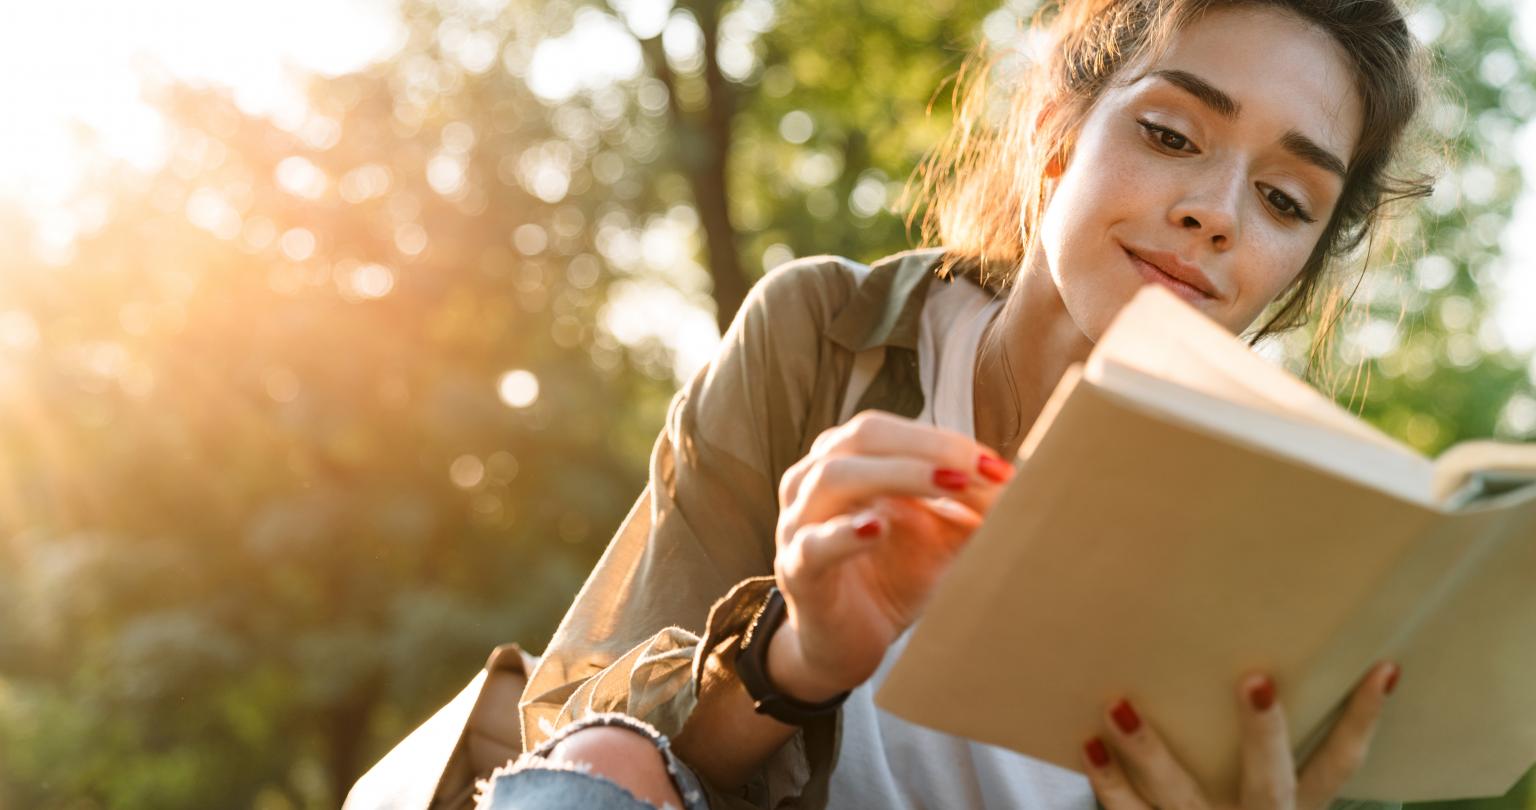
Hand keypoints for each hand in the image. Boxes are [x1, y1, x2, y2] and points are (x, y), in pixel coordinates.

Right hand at [767, 410, 1014, 701]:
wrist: (847, 644)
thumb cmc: (891, 578)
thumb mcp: (941, 539)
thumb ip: (974, 511)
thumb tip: (1024, 486)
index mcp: (848, 460)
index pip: (892, 430)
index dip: (945, 440)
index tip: (997, 466)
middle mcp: (814, 480)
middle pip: (864, 437)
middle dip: (928, 447)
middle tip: (979, 469)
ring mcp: (798, 524)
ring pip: (835, 477)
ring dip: (898, 475)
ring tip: (950, 484)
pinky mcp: (796, 571)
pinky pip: (813, 544)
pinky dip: (845, 532)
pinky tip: (876, 528)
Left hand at [1081, 661, 1401, 809]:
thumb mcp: (1270, 800)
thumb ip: (1274, 764)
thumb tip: (1284, 679)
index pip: (1341, 765)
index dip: (1363, 720)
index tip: (1382, 669)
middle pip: (1268, 782)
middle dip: (1264, 735)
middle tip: (1255, 681)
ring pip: (1177, 797)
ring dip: (1150, 751)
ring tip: (1119, 704)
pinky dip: (1108, 785)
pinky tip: (1087, 747)